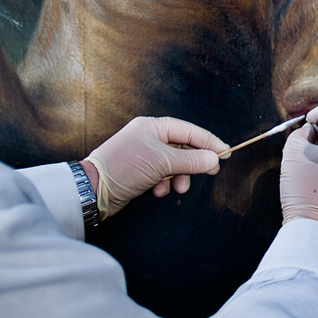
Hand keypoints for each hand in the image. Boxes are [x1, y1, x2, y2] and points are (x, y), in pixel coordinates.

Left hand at [83, 116, 228, 219]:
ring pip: (175, 163)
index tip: (225, 153)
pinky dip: (165, 184)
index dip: (209, 142)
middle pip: (184, 147)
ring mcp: (145, 154)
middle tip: (211, 172)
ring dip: (179, 177)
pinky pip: (163, 174)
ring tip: (178, 188)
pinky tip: (159, 191)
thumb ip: (191, 161)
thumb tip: (214, 159)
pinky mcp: (141, 171)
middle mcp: (150, 137)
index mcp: (154, 126)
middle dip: (194, 163)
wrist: (92, 190)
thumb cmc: (124, 167)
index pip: (189, 131)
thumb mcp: (162, 162)